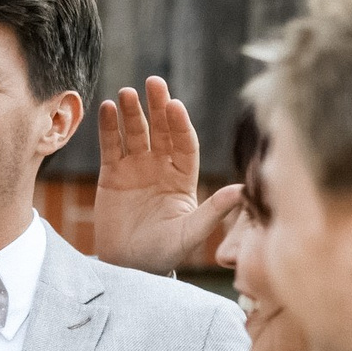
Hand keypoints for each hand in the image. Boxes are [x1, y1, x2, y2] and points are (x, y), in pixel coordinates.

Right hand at [92, 76, 244, 273]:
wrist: (127, 267)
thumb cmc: (163, 253)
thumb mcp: (191, 233)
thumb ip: (215, 210)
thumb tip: (243, 190)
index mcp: (184, 177)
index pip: (185, 143)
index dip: (180, 124)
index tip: (174, 106)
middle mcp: (161, 167)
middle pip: (161, 130)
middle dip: (157, 106)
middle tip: (153, 83)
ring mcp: (136, 169)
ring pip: (136, 133)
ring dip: (132, 113)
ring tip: (126, 93)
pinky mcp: (111, 175)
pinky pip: (111, 146)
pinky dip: (109, 128)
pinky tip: (108, 108)